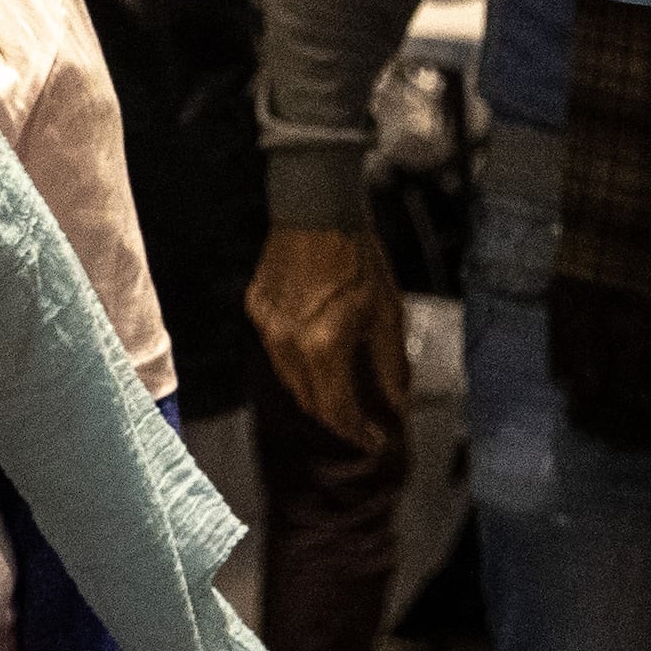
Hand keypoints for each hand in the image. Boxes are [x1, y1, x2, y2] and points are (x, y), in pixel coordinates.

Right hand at [248, 222, 410, 450]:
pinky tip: (317, 355)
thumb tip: (394, 404)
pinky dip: (297, 362)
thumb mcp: (387, 314)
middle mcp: (287, 342)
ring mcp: (266, 325)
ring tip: (341, 393)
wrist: (316, 209)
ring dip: (315, 392)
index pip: (336, 410)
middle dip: (336, 417)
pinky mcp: (256, 308)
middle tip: (361, 423)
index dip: (357, 432)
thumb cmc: (358, 258)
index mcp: (323, 345)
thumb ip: (389, 366)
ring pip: (289, 378)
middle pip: (309, 400)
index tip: (375, 440)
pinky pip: (276, 349)